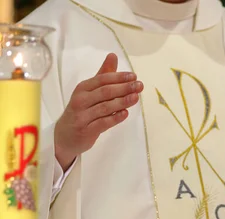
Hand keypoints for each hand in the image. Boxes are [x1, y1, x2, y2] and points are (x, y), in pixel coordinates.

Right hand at [54, 53, 143, 169]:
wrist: (64, 136)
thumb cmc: (81, 111)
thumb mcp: (89, 92)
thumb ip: (103, 76)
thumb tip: (113, 55)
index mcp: (83, 88)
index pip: (102, 80)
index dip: (119, 77)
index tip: (134, 76)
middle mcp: (81, 100)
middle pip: (105, 92)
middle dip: (123, 88)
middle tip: (140, 86)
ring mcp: (83, 116)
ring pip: (104, 107)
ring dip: (122, 102)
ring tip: (136, 98)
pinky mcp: (86, 130)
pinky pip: (102, 123)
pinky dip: (115, 118)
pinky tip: (125, 114)